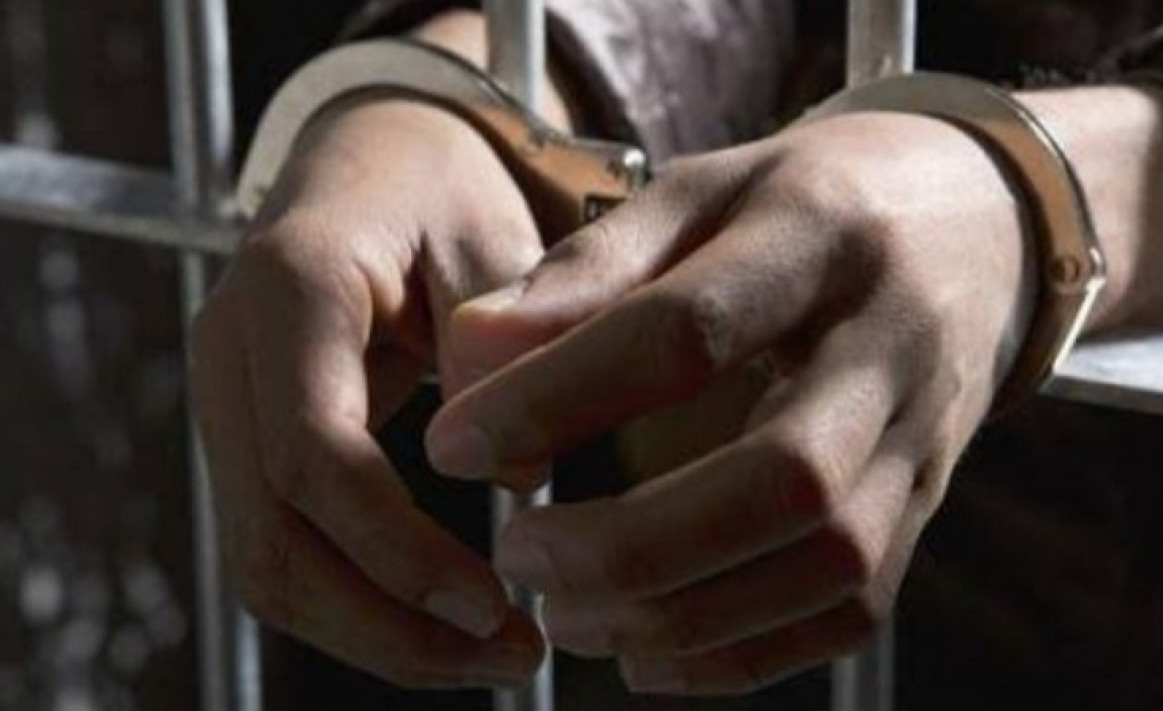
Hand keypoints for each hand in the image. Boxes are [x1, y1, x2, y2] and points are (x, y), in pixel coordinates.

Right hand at [190, 98, 547, 687]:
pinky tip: (443, 619)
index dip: (397, 549)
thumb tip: (519, 478)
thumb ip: (504, 341)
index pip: (314, 453)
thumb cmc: (436, 185)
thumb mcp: (489, 230)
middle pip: (273, 539)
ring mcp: (231, 406)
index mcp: (291, 290)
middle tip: (508, 657)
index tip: (492, 604)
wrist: (369, 161)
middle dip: (388, 623)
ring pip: (268, 565)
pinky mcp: (254, 442)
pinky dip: (360, 602)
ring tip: (489, 655)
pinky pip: (286, 547)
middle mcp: (234, 357)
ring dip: (374, 632)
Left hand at [424, 112, 1035, 693]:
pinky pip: (852, 609)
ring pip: (829, 563)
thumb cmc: (807, 205)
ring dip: (683, 616)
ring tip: (568, 615)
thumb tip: (470, 354)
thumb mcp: (702, 192)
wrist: (975, 224)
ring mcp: (926, 437)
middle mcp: (890, 344)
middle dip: (632, 544)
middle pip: (783, 477)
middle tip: (520, 556)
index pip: (687, 330)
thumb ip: (589, 268)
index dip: (558, 395)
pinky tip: (648, 652)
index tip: (454, 444)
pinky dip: (743, 652)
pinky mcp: (927, 506)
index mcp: (820, 236)